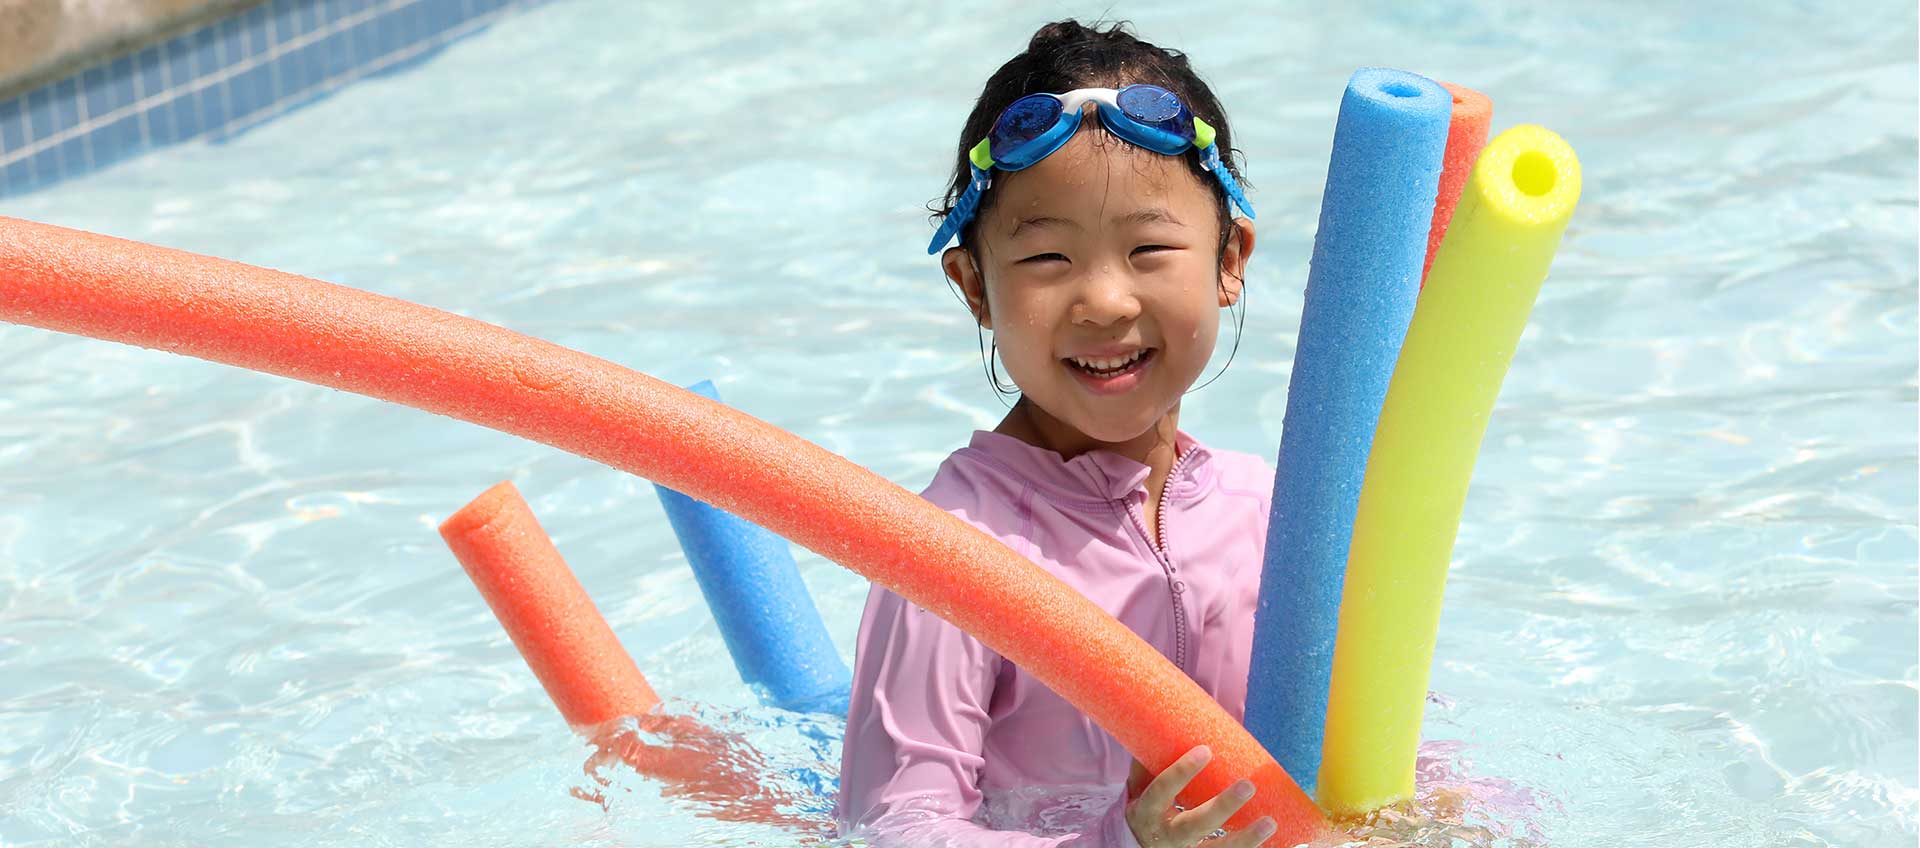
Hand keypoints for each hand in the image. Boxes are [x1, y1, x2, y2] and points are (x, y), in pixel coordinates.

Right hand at [1124, 745, 1278, 846]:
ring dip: (1244, 839)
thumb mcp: (1140, 787)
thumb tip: (1166, 722)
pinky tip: (1271, 838)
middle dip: (1221, 807)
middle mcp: (1166, 836)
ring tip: (1269, 823)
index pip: (1161, 791)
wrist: (1139, 847)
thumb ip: (1150, 761)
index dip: (1181, 772)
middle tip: (1247, 786)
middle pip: (1193, 825)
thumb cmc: (1145, 808)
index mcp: (1146, 812)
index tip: (1205, 750)